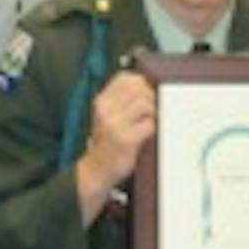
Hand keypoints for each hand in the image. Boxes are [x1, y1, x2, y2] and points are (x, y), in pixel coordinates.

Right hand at [81, 72, 155, 195]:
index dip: (141, 82)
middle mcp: (107, 110)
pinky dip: (152, 128)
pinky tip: (146, 134)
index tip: (145, 91)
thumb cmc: (105, 142)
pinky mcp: (127, 140)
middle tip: (151, 109)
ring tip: (148, 121)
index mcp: (102, 101)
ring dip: (153, 113)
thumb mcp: (104, 115)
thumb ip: (119, 98)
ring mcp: (116, 125)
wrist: (95, 170)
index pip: (125, 78)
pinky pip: (150, 125)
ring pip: (146, 104)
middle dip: (150, 97)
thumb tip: (143, 83)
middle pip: (139, 89)